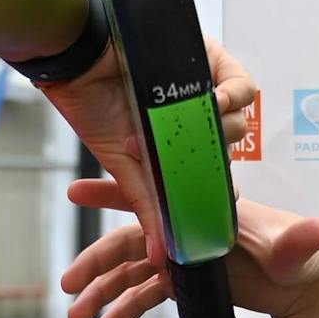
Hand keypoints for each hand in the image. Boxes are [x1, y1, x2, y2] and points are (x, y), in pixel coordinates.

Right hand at [36, 37, 262, 274]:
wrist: (78, 60)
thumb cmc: (92, 108)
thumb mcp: (125, 168)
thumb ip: (149, 206)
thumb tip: (159, 257)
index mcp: (173, 139)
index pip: (209, 167)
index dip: (218, 187)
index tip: (222, 205)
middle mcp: (190, 113)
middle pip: (225, 145)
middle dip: (209, 158)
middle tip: (184, 159)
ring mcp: (201, 87)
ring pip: (237, 120)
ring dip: (218, 132)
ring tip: (191, 132)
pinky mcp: (209, 61)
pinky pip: (240, 86)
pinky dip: (233, 98)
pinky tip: (215, 103)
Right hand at [60, 191, 318, 317]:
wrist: (307, 285)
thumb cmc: (302, 255)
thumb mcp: (298, 248)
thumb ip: (297, 242)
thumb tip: (314, 232)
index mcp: (203, 212)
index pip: (154, 198)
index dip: (116, 193)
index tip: (77, 191)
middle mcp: (184, 230)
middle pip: (129, 242)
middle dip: (95, 262)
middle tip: (66, 283)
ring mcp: (180, 257)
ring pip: (130, 274)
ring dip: (100, 294)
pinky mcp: (183, 283)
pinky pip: (144, 298)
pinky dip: (121, 313)